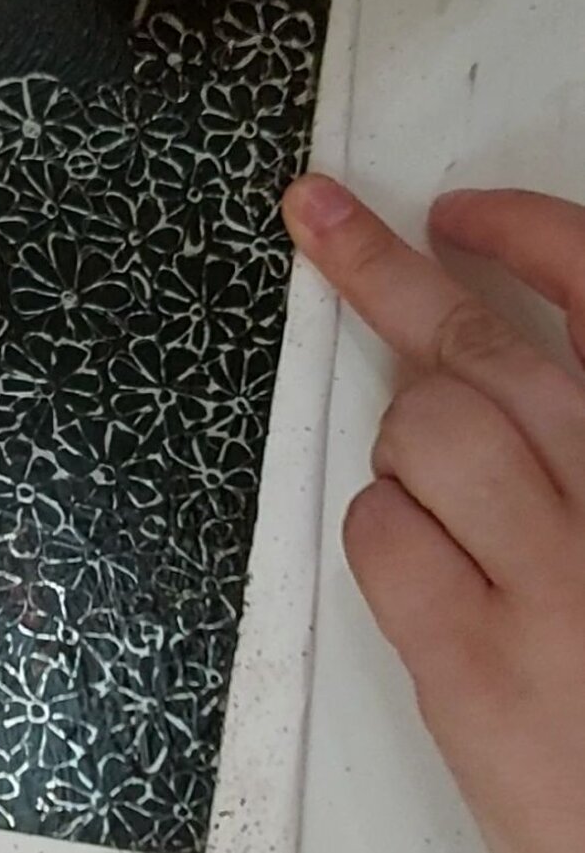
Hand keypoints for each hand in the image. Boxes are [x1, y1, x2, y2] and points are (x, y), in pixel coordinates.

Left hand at [282, 175, 584, 852]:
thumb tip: (500, 366)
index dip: (525, 235)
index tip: (457, 211)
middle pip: (476, 348)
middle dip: (380, 270)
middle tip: (321, 219)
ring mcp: (556, 589)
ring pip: (419, 425)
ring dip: (405, 448)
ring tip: (444, 505)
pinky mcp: (476, 667)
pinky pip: (379, 531)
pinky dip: (387, 535)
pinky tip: (435, 584)